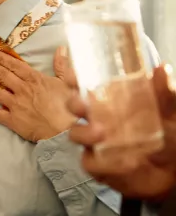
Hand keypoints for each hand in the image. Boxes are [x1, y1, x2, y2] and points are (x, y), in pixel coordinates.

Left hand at [0, 47, 75, 141]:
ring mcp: (17, 105)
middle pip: (2, 75)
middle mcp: (23, 90)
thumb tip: (62, 48)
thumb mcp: (68, 83)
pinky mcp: (14, 121)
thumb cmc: (70, 107)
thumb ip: (62, 65)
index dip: (0, 58)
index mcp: (35, 80)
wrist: (67, 131)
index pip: (14, 65)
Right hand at [68, 65, 175, 199]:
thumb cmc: (168, 134)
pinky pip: (90, 163)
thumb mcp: (168, 111)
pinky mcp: (98, 165)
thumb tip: (161, 70)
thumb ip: (165, 93)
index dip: (74, 79)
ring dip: (85, 133)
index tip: (74, 76)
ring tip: (102, 133)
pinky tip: (126, 161)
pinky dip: (104, 164)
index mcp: (110, 100)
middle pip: (74, 106)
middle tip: (84, 106)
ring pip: (76, 134)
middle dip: (74, 103)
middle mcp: (98, 118)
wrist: (173, 169)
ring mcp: (95, 142)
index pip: (85, 85)